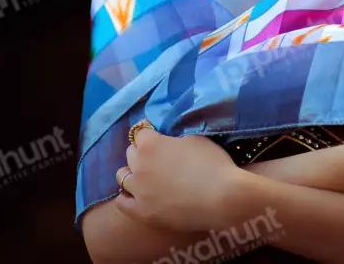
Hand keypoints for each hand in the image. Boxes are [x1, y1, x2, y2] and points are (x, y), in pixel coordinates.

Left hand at [114, 120, 241, 232]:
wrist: (222, 197)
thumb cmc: (212, 163)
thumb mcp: (196, 139)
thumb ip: (175, 138)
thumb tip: (169, 141)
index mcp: (150, 144)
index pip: (140, 132)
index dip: (150, 132)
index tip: (156, 133)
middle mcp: (138, 165)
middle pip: (130, 153)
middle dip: (141, 151)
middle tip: (157, 155)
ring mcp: (137, 191)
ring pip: (122, 177)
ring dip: (132, 172)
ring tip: (146, 176)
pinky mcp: (141, 212)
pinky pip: (122, 202)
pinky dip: (127, 196)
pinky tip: (138, 195)